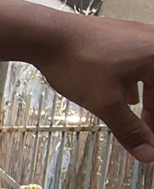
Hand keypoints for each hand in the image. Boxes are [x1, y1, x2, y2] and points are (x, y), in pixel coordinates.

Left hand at [37, 15, 153, 161]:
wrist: (46, 35)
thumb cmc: (78, 63)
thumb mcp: (106, 104)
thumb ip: (130, 130)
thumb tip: (149, 153)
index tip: (151, 138)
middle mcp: (152, 41)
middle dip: (153, 111)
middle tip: (148, 132)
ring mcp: (136, 36)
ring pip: (149, 74)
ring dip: (148, 98)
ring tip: (142, 120)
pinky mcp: (120, 36)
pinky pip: (136, 63)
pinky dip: (135, 84)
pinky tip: (126, 97)